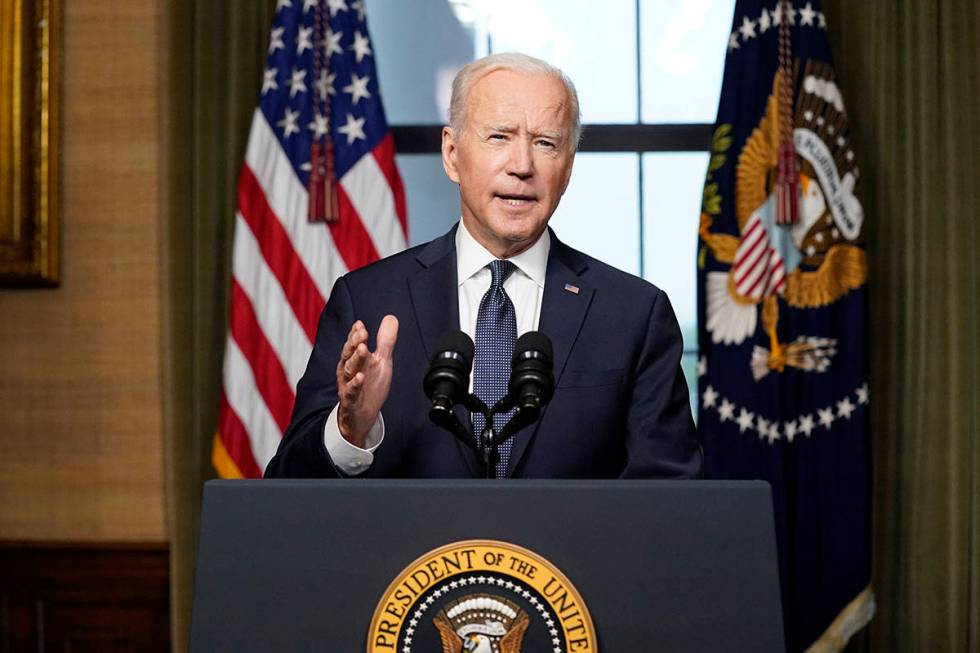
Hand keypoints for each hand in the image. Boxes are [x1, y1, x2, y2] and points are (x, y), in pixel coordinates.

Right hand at [336, 315, 398, 446]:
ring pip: (349, 371)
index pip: (353, 344)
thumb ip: (385, 341)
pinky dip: (354, 385)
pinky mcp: (351, 402)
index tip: (360, 325)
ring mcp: (348, 386)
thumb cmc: (369, 386)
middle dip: (355, 343)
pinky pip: (351, 393)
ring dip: (355, 360)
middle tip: (362, 333)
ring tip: (363, 349)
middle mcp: (348, 371)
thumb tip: (391, 317)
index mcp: (354, 360)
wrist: (362, 416)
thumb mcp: (381, 361)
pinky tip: (360, 377)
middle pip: (349, 355)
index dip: (356, 334)